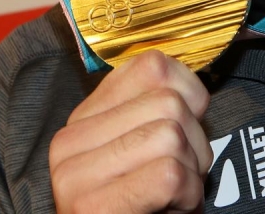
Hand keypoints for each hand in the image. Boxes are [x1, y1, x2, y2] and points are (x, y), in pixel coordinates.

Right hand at [49, 50, 211, 212]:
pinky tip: (169, 211)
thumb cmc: (138, 210)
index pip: (155, 65)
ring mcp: (75, 176)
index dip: (191, 96)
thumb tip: (192, 86)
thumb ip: (150, 113)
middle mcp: (68, 142)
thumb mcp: (138, 153)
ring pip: (171, 134)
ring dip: (191, 173)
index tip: (184, 132)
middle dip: (195, 143)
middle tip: (179, 178)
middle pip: (170, 103)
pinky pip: (170, 175)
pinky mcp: (92, 206)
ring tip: (171, 197)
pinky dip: (187, 196)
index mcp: (82, 119)